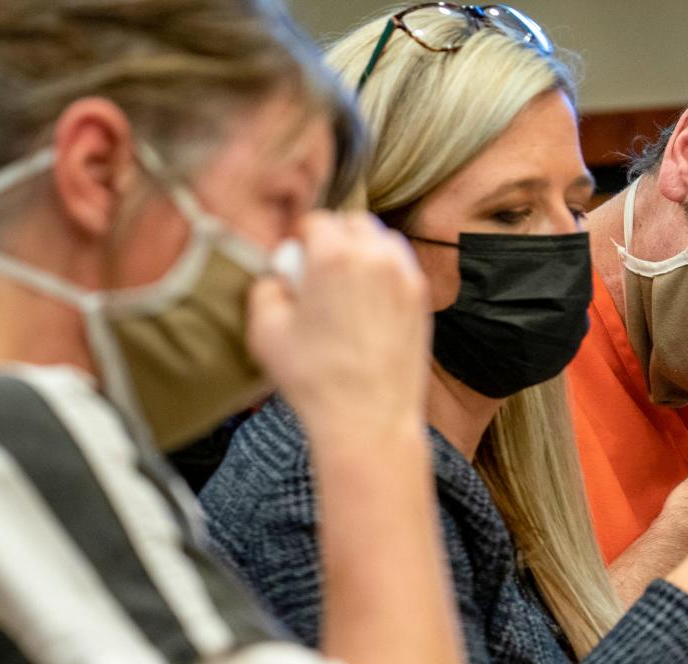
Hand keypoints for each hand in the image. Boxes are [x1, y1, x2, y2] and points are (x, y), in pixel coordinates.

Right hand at [247, 212, 431, 437]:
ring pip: (382, 240)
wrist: (369, 419)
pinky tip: (368, 304)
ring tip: (346, 286)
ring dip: (363, 251)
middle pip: (353, 223)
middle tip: (319, 271)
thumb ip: (265, 289)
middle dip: (334, 238)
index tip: (295, 260)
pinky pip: (401, 268)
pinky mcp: (422, 300)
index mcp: (333, 255)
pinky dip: (385, 273)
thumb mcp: (266, 332)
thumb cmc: (315, 380)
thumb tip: (278, 278)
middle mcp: (375, 257)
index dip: (301, 238)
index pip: (316, 221)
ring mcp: (405, 277)